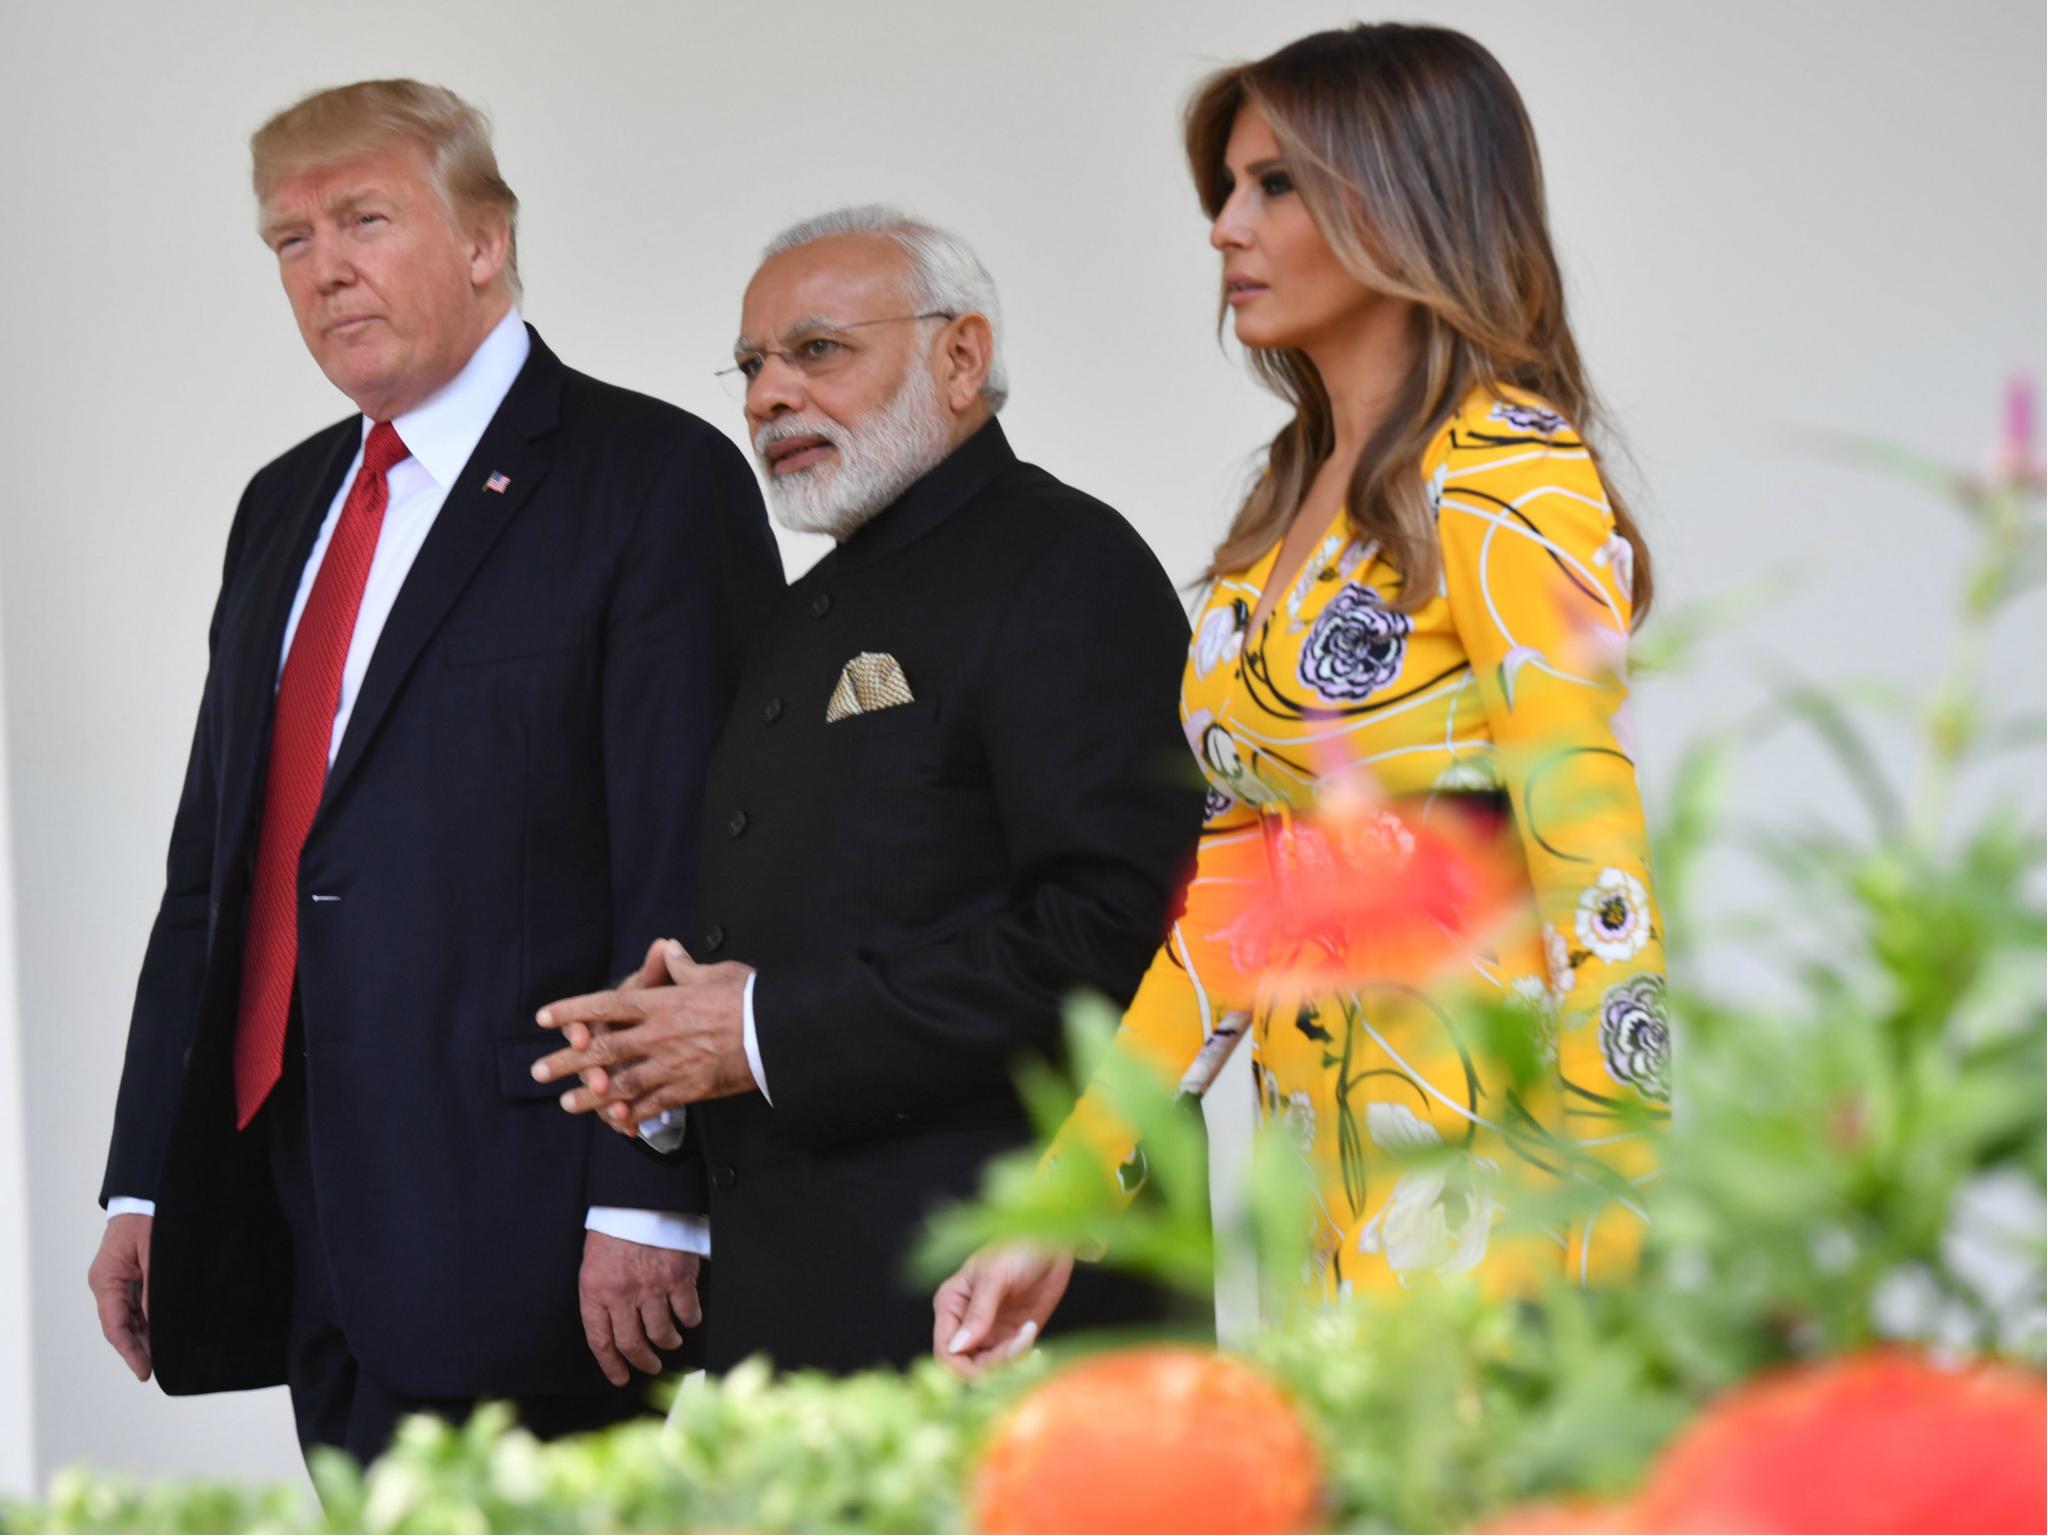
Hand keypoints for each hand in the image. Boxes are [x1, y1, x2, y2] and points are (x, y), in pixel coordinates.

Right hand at [89, 1213, 152, 1380]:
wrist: (145, 1196)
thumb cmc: (148, 1217)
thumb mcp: (155, 1252)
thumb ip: (155, 1287)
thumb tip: (158, 1319)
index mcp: (106, 1279)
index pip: (115, 1326)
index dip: (130, 1351)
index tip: (144, 1371)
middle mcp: (108, 1284)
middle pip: (121, 1326)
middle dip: (139, 1349)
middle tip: (158, 1370)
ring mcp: (118, 1281)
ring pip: (130, 1318)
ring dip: (145, 1337)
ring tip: (164, 1356)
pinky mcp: (130, 1277)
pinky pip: (137, 1306)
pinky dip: (149, 1320)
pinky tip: (163, 1332)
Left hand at [533, 940, 753, 1130]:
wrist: (778, 1034)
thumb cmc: (750, 998)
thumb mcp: (717, 972)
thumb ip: (685, 967)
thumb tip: (668, 950)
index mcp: (662, 1003)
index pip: (607, 1005)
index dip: (573, 1011)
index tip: (546, 1018)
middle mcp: (658, 1035)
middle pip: (602, 1050)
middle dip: (567, 1061)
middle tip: (539, 1072)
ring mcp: (671, 1065)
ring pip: (620, 1083)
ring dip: (590, 1095)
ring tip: (567, 1103)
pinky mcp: (689, 1089)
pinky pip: (653, 1105)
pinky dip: (632, 1115)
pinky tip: (616, 1122)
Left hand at [578, 1230, 701, 1387]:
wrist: (639, 1197)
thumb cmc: (615, 1228)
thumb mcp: (593, 1263)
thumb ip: (600, 1296)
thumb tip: (612, 1328)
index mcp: (595, 1290)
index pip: (600, 1340)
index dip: (611, 1364)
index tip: (620, 1376)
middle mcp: (622, 1294)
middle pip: (632, 1343)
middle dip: (642, 1361)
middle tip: (649, 1366)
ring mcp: (652, 1287)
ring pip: (661, 1333)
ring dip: (667, 1343)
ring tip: (670, 1342)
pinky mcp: (678, 1277)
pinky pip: (687, 1311)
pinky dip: (690, 1320)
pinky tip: (688, 1319)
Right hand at [932, 1243, 1074, 1378]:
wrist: (1053, 1244)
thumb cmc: (1018, 1248)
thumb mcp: (995, 1276)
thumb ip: (977, 1313)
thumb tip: (957, 1348)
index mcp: (951, 1304)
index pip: (945, 1350)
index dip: (961, 1368)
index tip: (986, 1372)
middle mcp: (966, 1323)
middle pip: (967, 1365)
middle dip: (992, 1365)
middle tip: (1018, 1346)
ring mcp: (989, 1331)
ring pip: (990, 1368)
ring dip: (1010, 1360)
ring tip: (1028, 1331)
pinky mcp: (1012, 1336)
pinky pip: (1011, 1361)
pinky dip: (1022, 1357)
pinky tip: (1031, 1334)